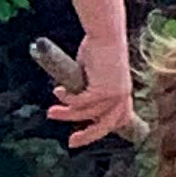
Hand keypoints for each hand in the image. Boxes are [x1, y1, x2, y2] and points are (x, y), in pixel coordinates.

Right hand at [48, 27, 137, 146]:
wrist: (106, 34)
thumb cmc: (100, 49)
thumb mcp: (96, 74)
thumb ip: (89, 88)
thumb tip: (72, 100)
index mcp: (124, 95)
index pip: (119, 119)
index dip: (105, 128)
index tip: (87, 132)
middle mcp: (123, 98)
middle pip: (105, 127)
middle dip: (87, 136)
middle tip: (71, 142)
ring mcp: (114, 95)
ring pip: (87, 114)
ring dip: (67, 114)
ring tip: (51, 111)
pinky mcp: (103, 90)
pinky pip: (81, 102)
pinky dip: (67, 99)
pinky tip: (57, 92)